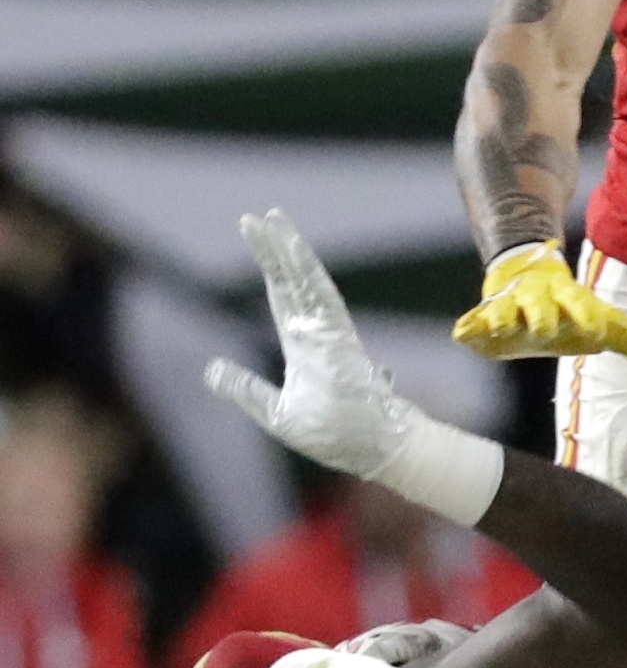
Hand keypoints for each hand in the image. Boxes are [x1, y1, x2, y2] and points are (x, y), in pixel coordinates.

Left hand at [206, 211, 501, 529]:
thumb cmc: (335, 436)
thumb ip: (245, 389)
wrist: (374, 450)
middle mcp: (317, 332)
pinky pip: (322, 297)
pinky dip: (306, 272)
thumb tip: (212, 370)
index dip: (270, 268)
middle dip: (275, 249)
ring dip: (289, 250)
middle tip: (259, 216)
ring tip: (272, 218)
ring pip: (305, 282)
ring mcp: (330, 332)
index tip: (258, 238)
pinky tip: (293, 248)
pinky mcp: (340, 337)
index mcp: (303, 347)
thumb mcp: (276, 413)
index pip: (282, 298)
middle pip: (291, 282)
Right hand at [453, 241, 626, 364]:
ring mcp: (508, 305)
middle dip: (542, 317)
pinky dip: (468, 327)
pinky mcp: (484, 315)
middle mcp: (537, 298)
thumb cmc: (565, 306)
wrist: (524, 273)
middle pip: (539, 305)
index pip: (579, 303)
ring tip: (501, 327)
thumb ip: (623, 337)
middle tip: (544, 331)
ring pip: (504, 309)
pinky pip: (473, 320)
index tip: (595, 333)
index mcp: (567, 297)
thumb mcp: (594, 317)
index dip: (586, 316)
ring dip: (502, 317)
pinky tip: (463, 334)